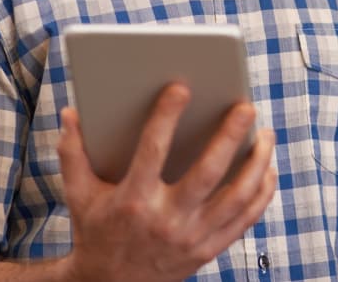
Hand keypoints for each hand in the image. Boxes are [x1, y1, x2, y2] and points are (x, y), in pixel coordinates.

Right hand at [57, 83, 276, 281]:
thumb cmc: (97, 230)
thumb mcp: (79, 194)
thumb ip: (73, 153)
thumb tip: (71, 113)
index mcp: (132, 201)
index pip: (152, 151)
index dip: (166, 117)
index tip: (181, 87)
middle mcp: (165, 220)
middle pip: (207, 173)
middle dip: (229, 137)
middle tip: (246, 107)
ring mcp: (191, 238)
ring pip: (236, 197)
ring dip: (256, 163)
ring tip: (265, 134)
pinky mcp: (208, 250)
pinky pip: (245, 220)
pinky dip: (261, 193)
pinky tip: (267, 168)